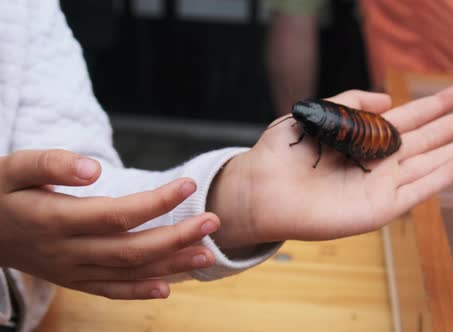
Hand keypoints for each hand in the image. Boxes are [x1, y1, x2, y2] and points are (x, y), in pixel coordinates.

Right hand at [0, 150, 218, 298]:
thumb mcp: (13, 167)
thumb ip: (50, 164)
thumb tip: (92, 168)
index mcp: (55, 220)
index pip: (118, 214)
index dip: (157, 202)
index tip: (189, 184)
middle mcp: (66, 251)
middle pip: (132, 249)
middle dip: (177, 236)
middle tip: (213, 221)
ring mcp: (70, 270)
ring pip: (127, 273)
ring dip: (170, 265)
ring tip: (206, 255)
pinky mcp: (71, 279)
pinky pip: (109, 290)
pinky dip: (139, 291)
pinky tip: (168, 288)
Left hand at [208, 84, 452, 247]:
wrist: (263, 187)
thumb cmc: (285, 151)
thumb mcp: (319, 113)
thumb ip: (353, 104)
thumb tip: (388, 101)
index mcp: (365, 137)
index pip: (410, 117)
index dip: (437, 104)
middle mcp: (378, 160)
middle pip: (427, 138)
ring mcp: (380, 185)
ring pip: (428, 163)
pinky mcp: (377, 209)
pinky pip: (413, 192)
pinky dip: (436, 179)